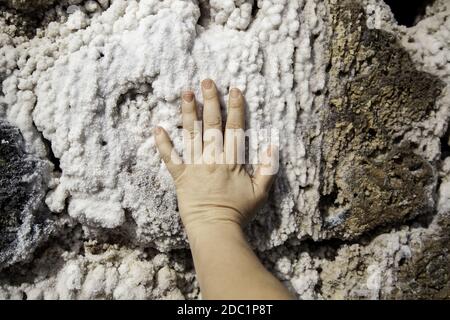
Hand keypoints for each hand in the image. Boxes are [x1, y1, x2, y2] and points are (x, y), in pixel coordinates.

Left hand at [154, 79, 276, 230]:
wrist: (215, 228)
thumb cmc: (238, 212)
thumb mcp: (260, 192)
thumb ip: (267, 169)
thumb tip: (271, 147)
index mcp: (232, 160)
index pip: (235, 128)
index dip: (235, 108)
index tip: (234, 90)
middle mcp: (212, 158)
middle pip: (211, 125)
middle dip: (210, 101)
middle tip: (207, 81)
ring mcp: (195, 166)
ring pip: (191, 135)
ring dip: (188, 113)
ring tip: (185, 93)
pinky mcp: (180, 176)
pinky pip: (170, 158)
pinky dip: (163, 144)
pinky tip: (157, 128)